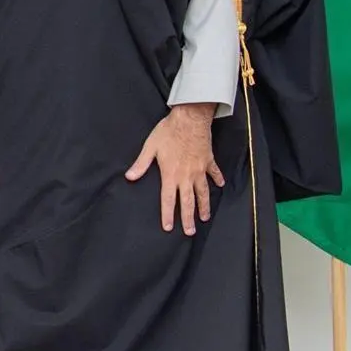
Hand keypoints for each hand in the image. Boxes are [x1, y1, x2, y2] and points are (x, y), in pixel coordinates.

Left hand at [125, 102, 223, 235]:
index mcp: (171, 174)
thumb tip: (130, 177)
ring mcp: (200, 169)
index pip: (168, 199)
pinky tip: (221, 185)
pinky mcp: (208, 160)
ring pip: (203, 192)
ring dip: (204, 206)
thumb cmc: (168, 131)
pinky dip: (217, 179)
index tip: (169, 228)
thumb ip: (141, 164)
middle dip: (188, 218)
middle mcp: (187, 175)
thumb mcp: (150, 147)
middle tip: (190, 232)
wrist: (190, 119)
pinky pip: (214, 173)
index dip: (168, 215)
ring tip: (205, 218)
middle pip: (188, 201)